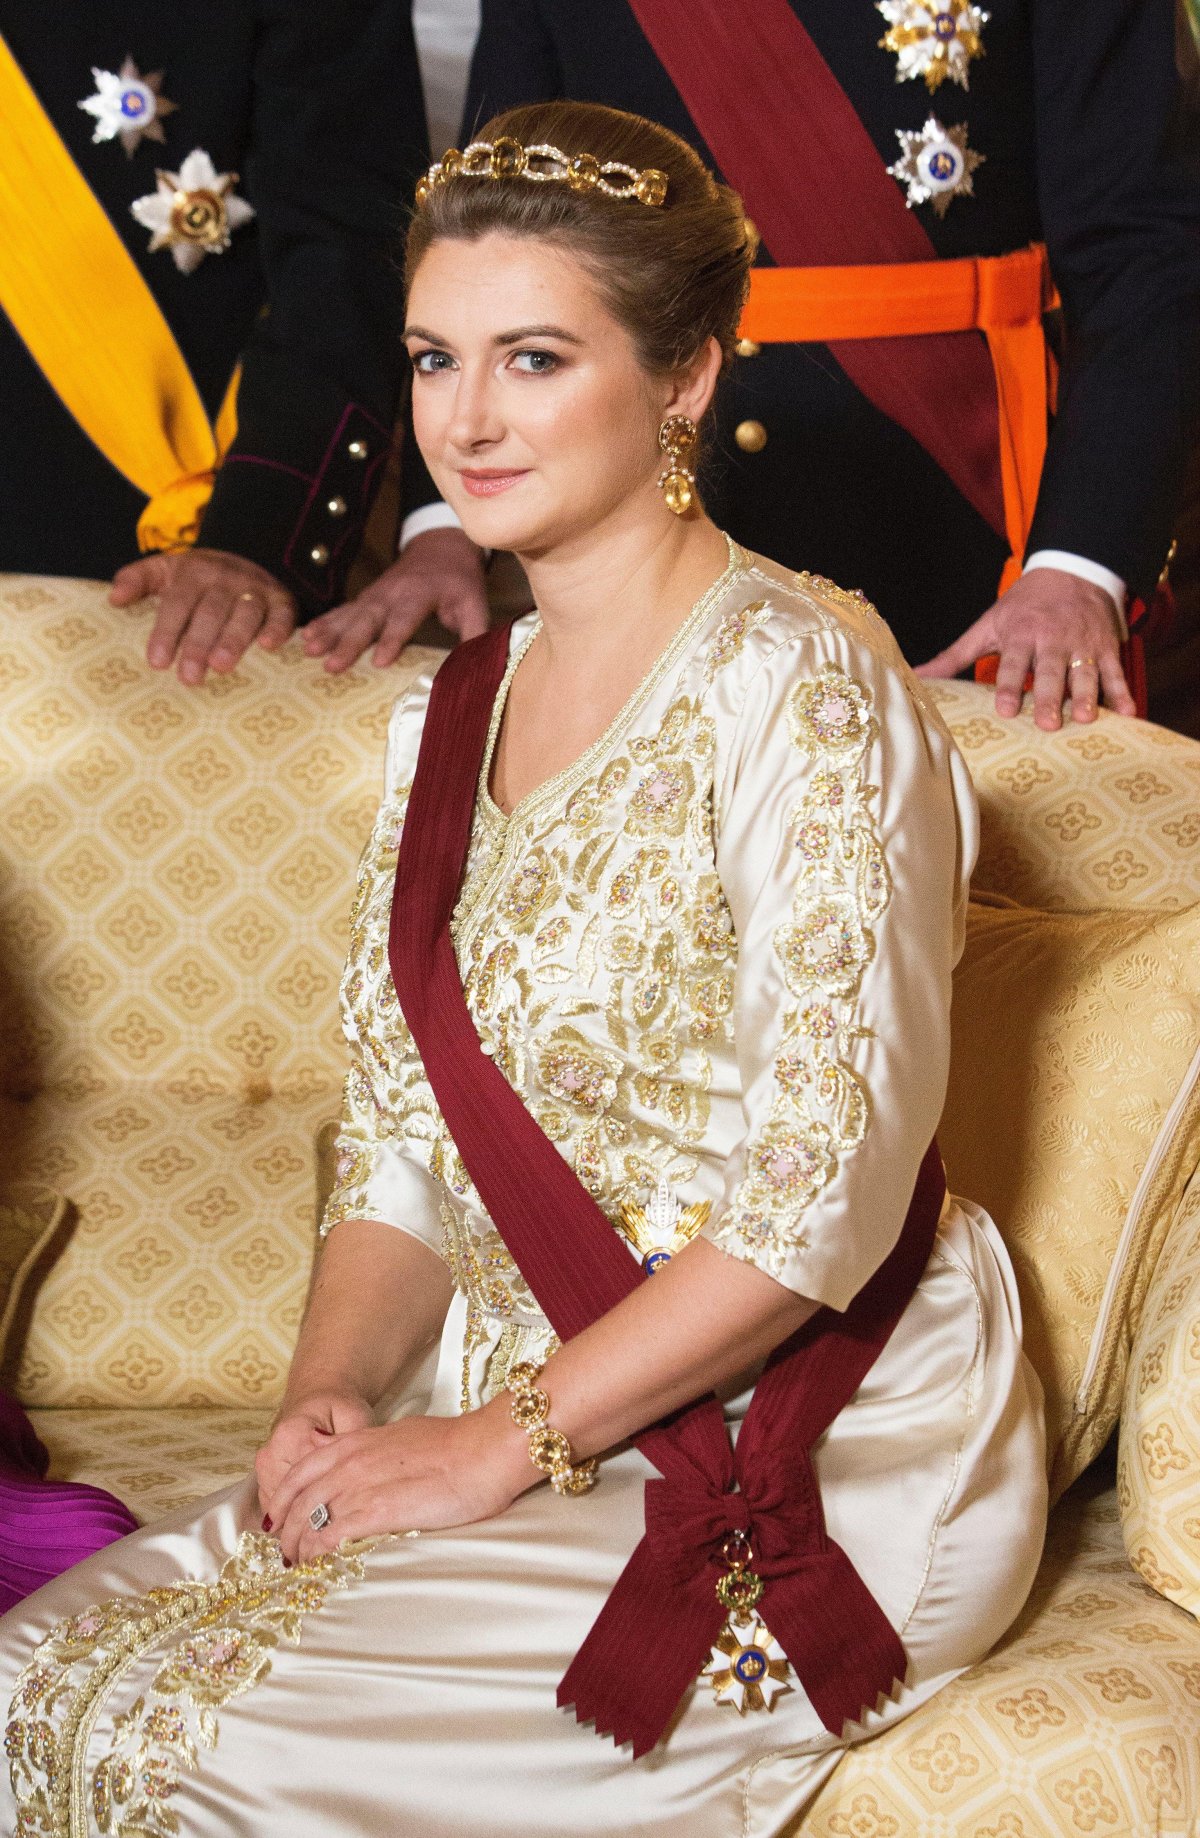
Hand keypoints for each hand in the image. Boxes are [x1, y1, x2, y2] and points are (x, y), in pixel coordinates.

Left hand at [110, 548, 295, 685]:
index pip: (177, 603)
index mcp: (193, 573)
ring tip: (221, 666)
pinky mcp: (282, 600)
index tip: (157, 662)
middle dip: (198, 644)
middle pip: (210, 612)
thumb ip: (137, 580)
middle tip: (189, 676)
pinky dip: (278, 628)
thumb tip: (114, 599)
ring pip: (244, 614)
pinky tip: (268, 646)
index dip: (167, 631)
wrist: (246, 559)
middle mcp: (225, 579)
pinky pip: (282, 614)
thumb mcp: (165, 570)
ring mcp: (255, 589)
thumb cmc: (198, 579)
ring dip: (234, 640)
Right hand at [255, 1388, 374, 1526]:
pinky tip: (311, 1524)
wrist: (316, 1398)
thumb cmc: (339, 1408)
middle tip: (336, 1538)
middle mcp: (271, 1452)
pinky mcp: (262, 1475)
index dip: (326, 1505)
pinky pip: (274, 1506)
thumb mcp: (353, 1416)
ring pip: (280, 1508)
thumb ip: (349, 1442)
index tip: (345, 1523)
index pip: (306, 1482)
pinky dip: (291, 1518)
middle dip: (313, 1520)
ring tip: (324, 1536)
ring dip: (299, 1523)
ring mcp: (263, 1465)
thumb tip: (345, 1472)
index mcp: (292, 1435)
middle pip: (290, 1501)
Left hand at [266, 1407, 528, 1564]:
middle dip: (284, 1529)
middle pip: (297, 1499)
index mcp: (356, 1442)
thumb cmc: (456, 1445)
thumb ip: (380, 1454)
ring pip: (307, 1520)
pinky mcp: (376, 1512)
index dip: (284, 1498)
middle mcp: (350, 1461)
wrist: (483, 1450)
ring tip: (296, 1567)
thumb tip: (378, 1470)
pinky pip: (330, 1536)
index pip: (300, 1470)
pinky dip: (317, 1554)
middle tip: (284, 1553)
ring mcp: (360, 1486)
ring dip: (297, 1546)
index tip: (280, 1519)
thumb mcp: (405, 1438)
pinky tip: (317, 1568)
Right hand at [302, 526, 488, 673]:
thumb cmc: (460, 580)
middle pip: (368, 619)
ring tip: (309, 650)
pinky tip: (305, 637)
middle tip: (331, 665)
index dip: (392, 639)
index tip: (379, 662)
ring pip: (349, 614)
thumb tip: (478, 663)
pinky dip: (323, 623)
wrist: (441, 545)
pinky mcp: (366, 598)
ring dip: (328, 632)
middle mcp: (392, 592)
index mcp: (420, 593)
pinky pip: (342, 611)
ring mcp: (375, 594)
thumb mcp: (475, 602)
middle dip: (349, 642)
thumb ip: (475, 632)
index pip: (405, 619)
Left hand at [914, 567, 1135, 731]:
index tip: (1007, 710)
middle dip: (1050, 696)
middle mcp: (1052, 639)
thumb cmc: (1021, 607)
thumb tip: (914, 676)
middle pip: (1050, 671)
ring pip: (1085, 671)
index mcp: (1020, 634)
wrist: (1070, 570)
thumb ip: (953, 655)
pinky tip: (1128, 712)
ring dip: (1088, 695)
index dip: (1010, 686)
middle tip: (1049, 723)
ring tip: (1088, 719)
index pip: (1013, 664)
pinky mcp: (1106, 646)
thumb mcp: (986, 626)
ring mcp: (1081, 643)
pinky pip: (1116, 671)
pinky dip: (1124, 691)